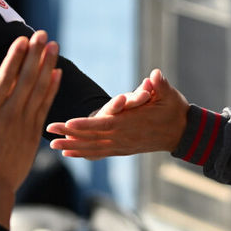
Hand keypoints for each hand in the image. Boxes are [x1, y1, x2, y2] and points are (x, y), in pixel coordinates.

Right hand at [0, 30, 60, 225]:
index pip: (3, 78)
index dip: (14, 57)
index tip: (22, 39)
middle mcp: (8, 114)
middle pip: (25, 78)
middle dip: (34, 54)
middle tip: (42, 33)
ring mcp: (24, 123)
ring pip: (38, 89)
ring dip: (47, 66)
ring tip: (53, 45)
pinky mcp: (34, 133)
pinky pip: (45, 105)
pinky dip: (52, 88)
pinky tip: (57, 73)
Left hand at [47, 68, 187, 158]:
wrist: (182, 133)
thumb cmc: (174, 110)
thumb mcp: (169, 95)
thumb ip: (160, 86)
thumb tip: (154, 77)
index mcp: (131, 124)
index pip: (104, 125)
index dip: (85, 125)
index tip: (68, 123)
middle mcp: (123, 137)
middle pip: (92, 138)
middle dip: (69, 135)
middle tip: (48, 131)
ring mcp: (122, 146)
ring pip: (92, 148)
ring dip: (72, 146)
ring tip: (52, 145)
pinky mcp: (122, 150)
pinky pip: (99, 153)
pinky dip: (83, 153)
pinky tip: (69, 153)